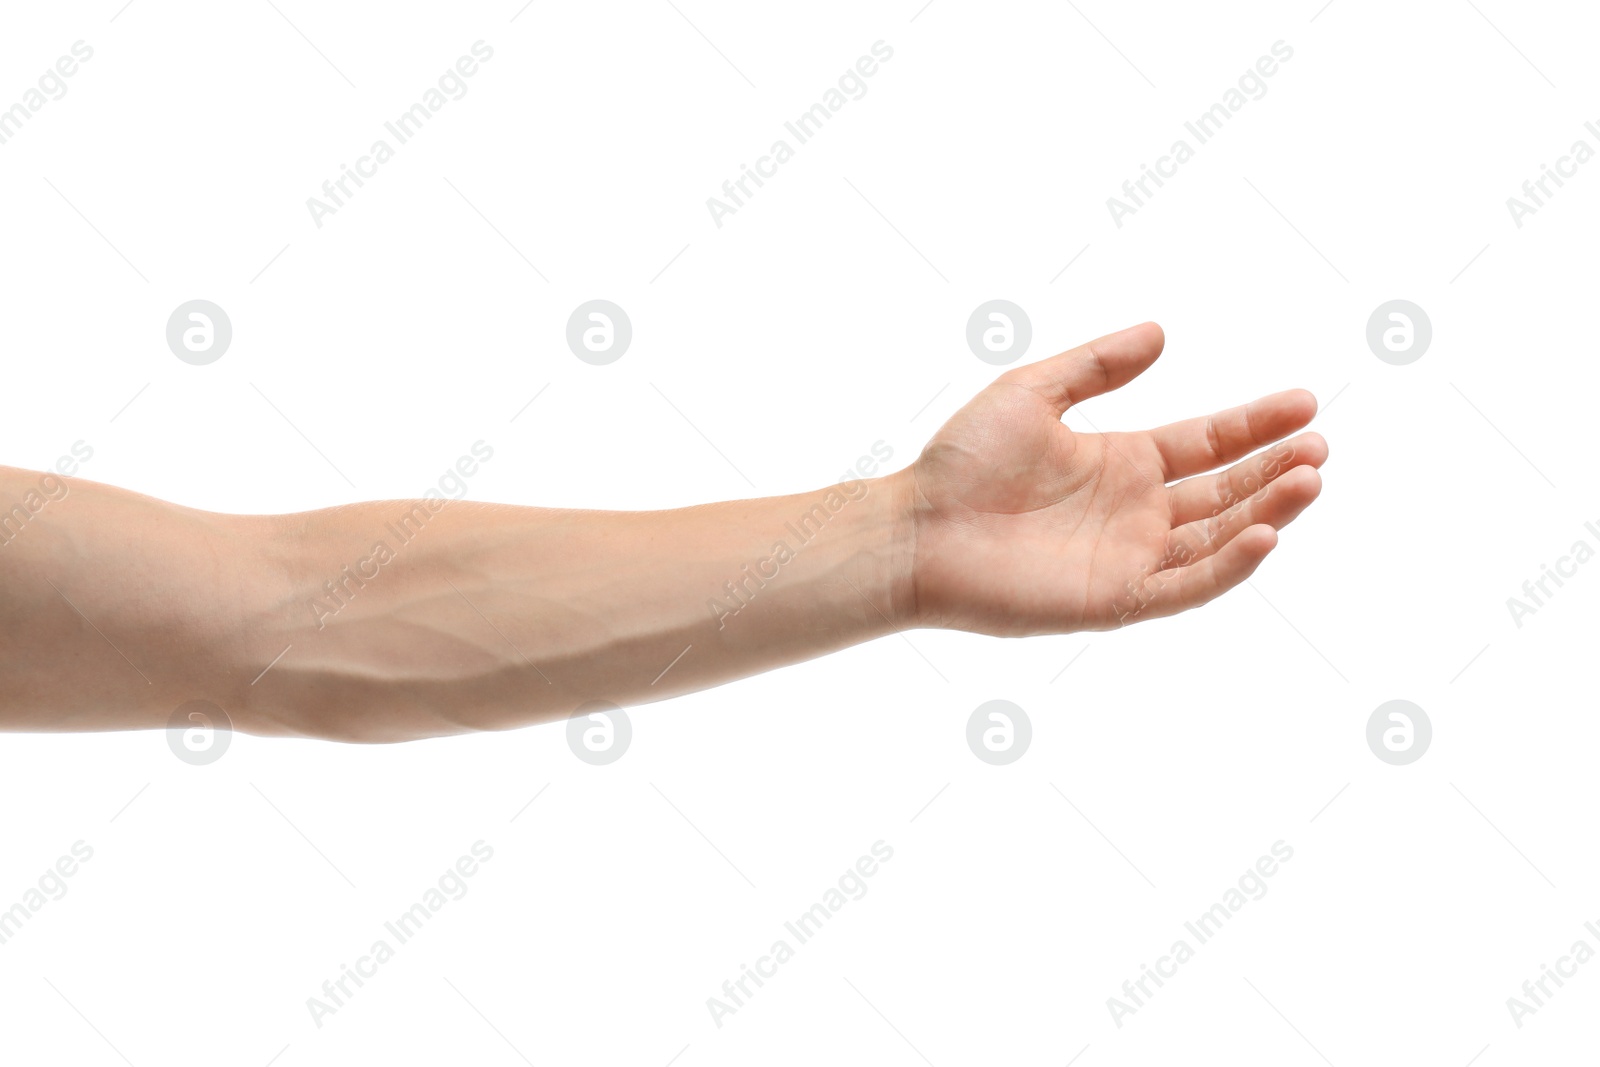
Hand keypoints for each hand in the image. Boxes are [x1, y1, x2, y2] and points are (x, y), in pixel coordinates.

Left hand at [897, 322, 1325, 634]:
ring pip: (1217, 537)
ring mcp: (1129, 558)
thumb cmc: (961, 462)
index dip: (1256, 424)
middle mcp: (1135, 512)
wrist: (915, 529)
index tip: (1305, 402)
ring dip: (1266, 511)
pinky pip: (1185, 586)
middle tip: (1319, 444)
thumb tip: (1160, 332)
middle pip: (1225, 490)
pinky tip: (1261, 534)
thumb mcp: (1031, 393)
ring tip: (1309, 479)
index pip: (1208, 443)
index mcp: (1122, 463)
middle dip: (1275, 468)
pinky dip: (1227, 564)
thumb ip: (1096, 366)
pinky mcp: (1115, 600)